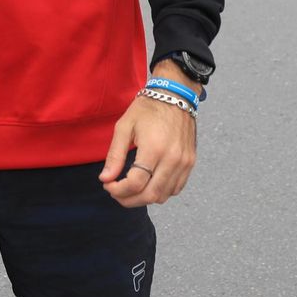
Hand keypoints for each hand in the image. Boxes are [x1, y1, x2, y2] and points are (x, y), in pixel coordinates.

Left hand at [99, 64, 197, 206]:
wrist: (176, 96)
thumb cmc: (147, 109)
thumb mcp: (124, 127)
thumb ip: (115, 155)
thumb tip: (105, 179)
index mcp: (154, 149)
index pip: (135, 184)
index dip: (118, 190)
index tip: (107, 185)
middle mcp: (172, 159)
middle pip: (150, 195)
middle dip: (129, 200)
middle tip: (116, 193)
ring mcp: (184, 162)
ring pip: (163, 195)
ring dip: (144, 198)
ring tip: (130, 189)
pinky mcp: (190, 163)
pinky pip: (176, 188)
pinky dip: (160, 192)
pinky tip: (148, 184)